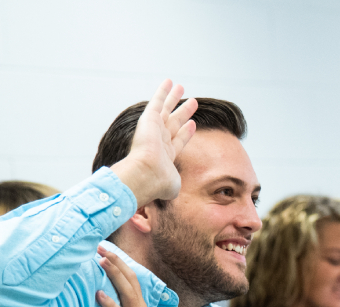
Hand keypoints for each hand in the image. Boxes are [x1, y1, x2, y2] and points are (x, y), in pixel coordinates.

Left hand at [95, 246, 185, 306]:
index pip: (132, 282)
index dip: (120, 265)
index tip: (106, 251)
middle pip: (130, 280)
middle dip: (115, 261)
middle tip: (100, 245)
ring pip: (127, 293)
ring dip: (113, 274)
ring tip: (100, 260)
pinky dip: (110, 305)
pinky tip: (98, 295)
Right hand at [111, 80, 198, 207]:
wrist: (146, 174)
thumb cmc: (159, 183)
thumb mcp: (172, 187)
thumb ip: (174, 184)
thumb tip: (171, 191)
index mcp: (165, 156)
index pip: (177, 141)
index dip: (185, 133)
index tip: (192, 124)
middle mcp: (159, 141)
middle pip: (173, 123)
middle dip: (183, 113)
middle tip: (192, 102)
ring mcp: (154, 129)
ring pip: (166, 110)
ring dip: (173, 98)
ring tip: (181, 87)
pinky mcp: (149, 119)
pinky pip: (157, 101)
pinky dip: (162, 91)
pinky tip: (169, 81)